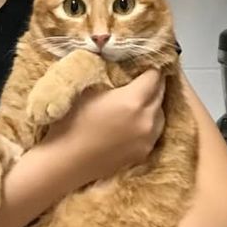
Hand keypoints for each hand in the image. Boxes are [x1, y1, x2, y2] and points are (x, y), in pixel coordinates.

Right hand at [44, 67, 165, 189]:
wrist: (65, 161)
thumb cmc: (71, 122)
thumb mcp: (89, 89)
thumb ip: (112, 77)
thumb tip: (123, 66)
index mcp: (133, 100)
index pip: (155, 76)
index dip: (150, 67)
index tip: (143, 64)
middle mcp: (147, 120)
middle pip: (160, 94)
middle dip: (152, 85)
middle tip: (140, 79)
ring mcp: (147, 139)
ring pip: (160, 114)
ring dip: (152, 105)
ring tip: (137, 102)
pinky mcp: (143, 154)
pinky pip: (153, 132)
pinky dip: (147, 123)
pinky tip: (132, 122)